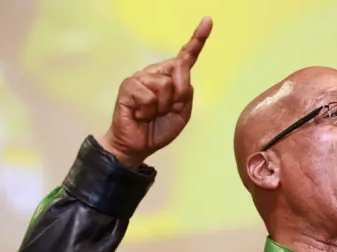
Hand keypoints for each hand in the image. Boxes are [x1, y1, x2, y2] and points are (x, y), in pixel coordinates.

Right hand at [98, 17, 212, 166]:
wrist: (139, 145)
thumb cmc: (159, 128)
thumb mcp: (182, 112)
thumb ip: (186, 92)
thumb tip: (179, 70)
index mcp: (171, 78)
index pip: (186, 56)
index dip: (198, 39)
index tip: (208, 21)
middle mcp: (155, 73)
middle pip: (180, 70)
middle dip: (179, 96)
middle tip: (166, 111)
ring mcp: (140, 78)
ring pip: (165, 85)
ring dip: (162, 106)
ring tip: (151, 114)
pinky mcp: (128, 86)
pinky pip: (149, 95)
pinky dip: (149, 110)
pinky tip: (140, 114)